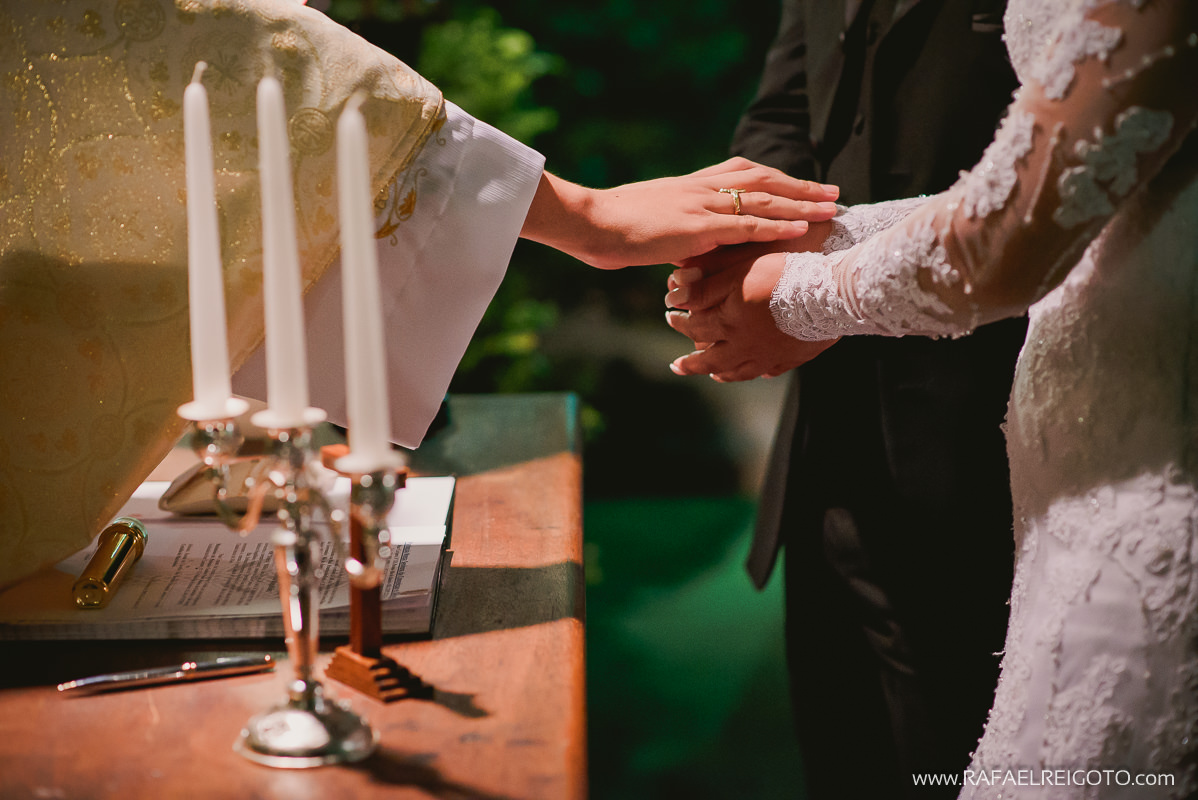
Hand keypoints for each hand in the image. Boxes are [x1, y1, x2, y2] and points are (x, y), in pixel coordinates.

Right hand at [520, 157, 838, 268]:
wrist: (590, 220)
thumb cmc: (611, 226)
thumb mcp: (651, 223)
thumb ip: (675, 230)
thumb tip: (687, 247)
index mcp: (692, 185)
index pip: (744, 174)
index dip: (777, 180)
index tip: (801, 185)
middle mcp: (702, 188)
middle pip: (764, 180)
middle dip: (801, 186)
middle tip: (832, 192)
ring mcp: (702, 205)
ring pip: (764, 199)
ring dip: (801, 202)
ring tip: (830, 207)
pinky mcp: (697, 227)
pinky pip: (746, 225)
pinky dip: (777, 225)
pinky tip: (801, 228)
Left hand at [664, 244, 838, 380]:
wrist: (826, 292)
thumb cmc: (781, 276)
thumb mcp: (737, 273)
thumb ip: (704, 288)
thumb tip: (672, 298)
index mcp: (729, 324)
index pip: (695, 329)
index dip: (680, 323)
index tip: (671, 318)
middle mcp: (746, 346)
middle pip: (712, 360)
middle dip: (692, 363)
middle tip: (678, 366)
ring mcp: (770, 356)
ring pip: (740, 371)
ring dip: (723, 373)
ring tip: (714, 374)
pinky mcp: (793, 356)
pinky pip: (772, 370)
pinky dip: (761, 372)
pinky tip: (760, 372)